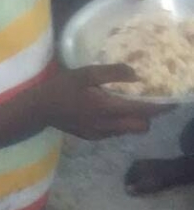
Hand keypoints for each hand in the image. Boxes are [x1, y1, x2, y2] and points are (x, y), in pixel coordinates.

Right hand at [39, 64, 170, 139]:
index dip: (160, 106)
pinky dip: (120, 123)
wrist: (38, 110)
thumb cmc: (61, 88)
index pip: (143, 111)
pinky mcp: (92, 137)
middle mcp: (106, 125)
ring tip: (131, 104)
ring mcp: (99, 134)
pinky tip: (111, 110)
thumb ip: (112, 73)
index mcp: (106, 108)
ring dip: (134, 119)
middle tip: (150, 101)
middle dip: (149, 116)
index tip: (171, 99)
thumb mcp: (85, 73)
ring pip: (129, 130)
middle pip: (141, 126)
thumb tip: (135, 74)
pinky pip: (115, 132)